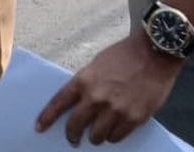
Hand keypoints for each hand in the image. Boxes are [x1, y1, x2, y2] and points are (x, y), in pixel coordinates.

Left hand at [36, 34, 183, 144]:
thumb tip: (80, 104)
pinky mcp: (134, 118)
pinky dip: (113, 137)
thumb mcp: (97, 64)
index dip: (47, 118)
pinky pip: (117, 137)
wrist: (154, 53)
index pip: (59, 103)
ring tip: (97, 135)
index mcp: (84, 80)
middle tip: (74, 139)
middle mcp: (96, 97)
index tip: (39, 127)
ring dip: (95, 137)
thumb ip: (87, 84)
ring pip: (97, 136)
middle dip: (72, 135)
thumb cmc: (124, 55)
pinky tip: (114, 132)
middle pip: (76, 124)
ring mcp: (116, 110)